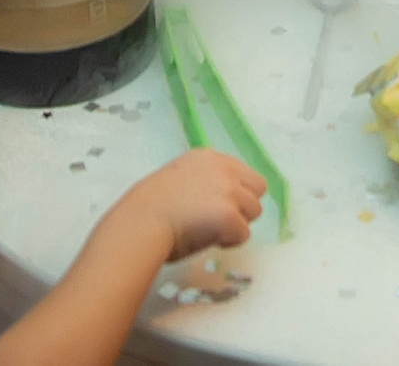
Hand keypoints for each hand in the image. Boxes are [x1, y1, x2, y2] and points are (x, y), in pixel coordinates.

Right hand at [114, 148, 266, 260]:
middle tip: (219, 221)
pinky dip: (230, 241)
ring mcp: (228, 191)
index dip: (234, 193)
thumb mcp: (178, 178)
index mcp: (208, 157)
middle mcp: (223, 168)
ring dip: (237, 224)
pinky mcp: (230, 215)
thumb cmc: (149, 207)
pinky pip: (244, 234)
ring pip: (253, 212)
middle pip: (257, 189)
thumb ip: (202, 181)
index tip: (216, 206)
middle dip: (243, 206)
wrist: (141, 223)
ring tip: (211, 232)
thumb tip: (214, 199)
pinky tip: (210, 241)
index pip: (242, 173)